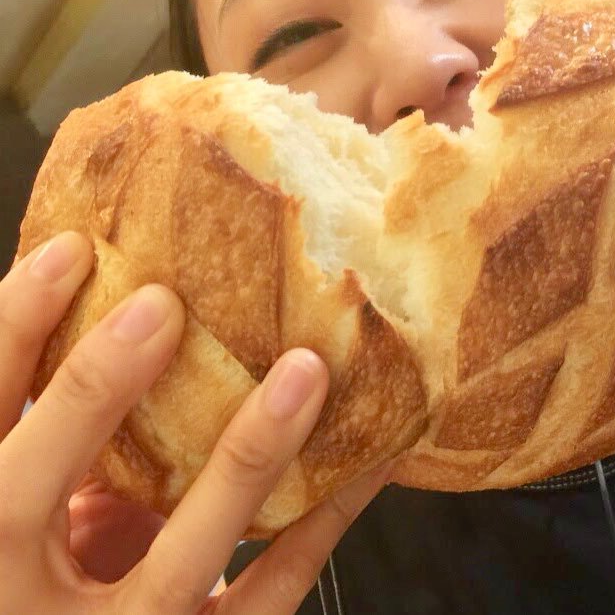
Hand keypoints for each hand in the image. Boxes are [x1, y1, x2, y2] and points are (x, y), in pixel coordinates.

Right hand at [0, 231, 388, 613]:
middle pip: (26, 494)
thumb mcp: (36, 523)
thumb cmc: (48, 583)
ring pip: (180, 553)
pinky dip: (322, 521)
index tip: (70, 250)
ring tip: (303, 372)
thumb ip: (66, 449)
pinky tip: (365, 463)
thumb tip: (125, 323)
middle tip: (158, 304)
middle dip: (88, 388)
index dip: (10, 332)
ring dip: (247, 454)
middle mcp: (21, 602)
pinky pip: (267, 592)